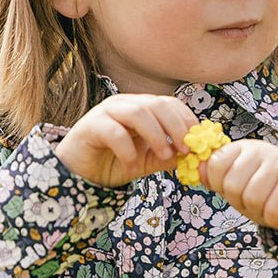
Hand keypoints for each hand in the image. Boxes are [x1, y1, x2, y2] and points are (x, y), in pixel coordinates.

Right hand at [54, 94, 198, 186]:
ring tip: (163, 157)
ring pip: (138, 113)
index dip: (186, 120)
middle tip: (185, 149)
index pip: (169, 103)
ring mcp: (106, 112)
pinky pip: (114, 132)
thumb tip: (192, 156)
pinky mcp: (90, 126)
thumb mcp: (147, 161)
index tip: (197, 141)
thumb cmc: (114, 162)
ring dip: (156, 135)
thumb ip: (167, 156)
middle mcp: (125, 104)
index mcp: (141, 107)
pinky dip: (128, 150)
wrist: (80, 174)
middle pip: (157, 104)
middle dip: (176, 126)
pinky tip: (131, 166)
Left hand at [200, 139, 277, 233]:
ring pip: (252, 198)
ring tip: (266, 205)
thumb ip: (216, 177)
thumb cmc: (264, 191)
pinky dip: (273, 218)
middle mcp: (262, 150)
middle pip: (232, 184)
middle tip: (252, 201)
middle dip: (239, 202)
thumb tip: (194, 170)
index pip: (215, 164)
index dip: (218, 184)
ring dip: (257, 211)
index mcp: (243, 148)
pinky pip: (272, 210)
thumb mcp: (236, 183)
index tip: (230, 189)